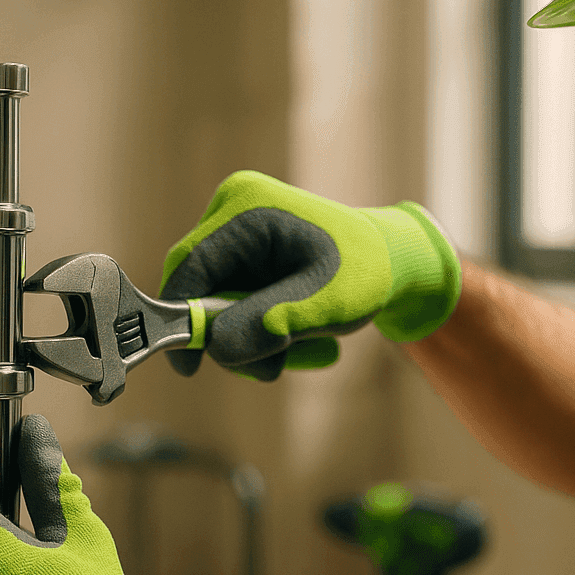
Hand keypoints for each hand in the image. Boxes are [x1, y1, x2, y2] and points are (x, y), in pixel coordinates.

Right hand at [160, 170, 461, 379]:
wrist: (393, 261)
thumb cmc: (366, 273)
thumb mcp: (326, 303)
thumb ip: (273, 323)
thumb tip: (219, 348)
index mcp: (246, 207)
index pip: (188, 267)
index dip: (182, 319)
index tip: (189, 368)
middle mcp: (232, 212)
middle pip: (199, 291)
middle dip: (233, 336)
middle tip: (277, 365)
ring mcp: (236, 234)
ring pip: (215, 307)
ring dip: (253, 340)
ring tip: (305, 348)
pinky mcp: (243, 257)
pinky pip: (231, 307)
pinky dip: (259, 331)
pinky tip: (297, 335)